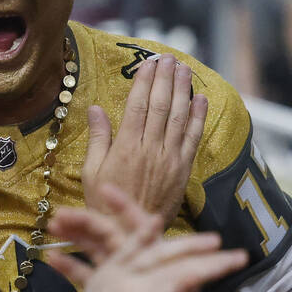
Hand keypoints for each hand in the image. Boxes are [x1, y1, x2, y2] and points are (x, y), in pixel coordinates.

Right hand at [50, 182, 159, 265]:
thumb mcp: (169, 275)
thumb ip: (157, 249)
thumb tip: (156, 219)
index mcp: (151, 249)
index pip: (134, 218)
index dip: (120, 202)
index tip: (102, 188)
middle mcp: (134, 256)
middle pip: (107, 231)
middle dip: (83, 219)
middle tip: (59, 212)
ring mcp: (120, 272)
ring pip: (94, 248)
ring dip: (74, 236)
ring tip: (52, 227)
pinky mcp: (108, 290)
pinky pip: (87, 274)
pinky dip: (70, 266)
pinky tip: (52, 258)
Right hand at [84, 54, 206, 222]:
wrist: (129, 233)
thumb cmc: (105, 203)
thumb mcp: (91, 172)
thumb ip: (98, 138)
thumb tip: (96, 109)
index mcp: (126, 148)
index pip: (138, 105)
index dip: (144, 82)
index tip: (148, 63)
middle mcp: (151, 149)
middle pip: (160, 106)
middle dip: (165, 79)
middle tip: (168, 58)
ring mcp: (170, 159)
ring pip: (178, 117)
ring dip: (182, 91)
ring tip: (184, 69)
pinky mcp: (183, 170)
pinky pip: (192, 139)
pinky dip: (197, 117)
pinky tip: (200, 99)